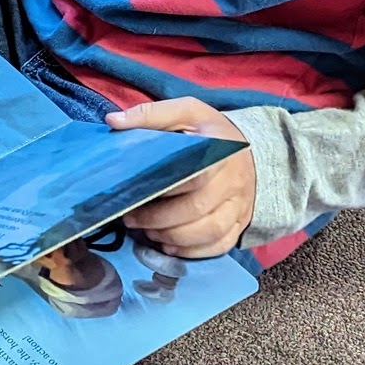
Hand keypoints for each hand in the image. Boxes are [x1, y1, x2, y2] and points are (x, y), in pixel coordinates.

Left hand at [106, 96, 255, 258]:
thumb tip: (114, 120)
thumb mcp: (187, 112)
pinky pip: (219, 245)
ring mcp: (240, 205)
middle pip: (197, 208)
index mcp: (220, 149)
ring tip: (148, 233)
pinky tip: (169, 246)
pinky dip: (193, 251)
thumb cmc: (210, 132)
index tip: (134, 193)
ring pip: (209, 232)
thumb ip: (152, 114)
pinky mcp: (240, 223)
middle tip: (131, 218)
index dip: (163, 188)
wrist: (251, 152)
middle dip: (159, 219)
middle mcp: (234, 180)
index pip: (194, 173)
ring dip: (174, 237)